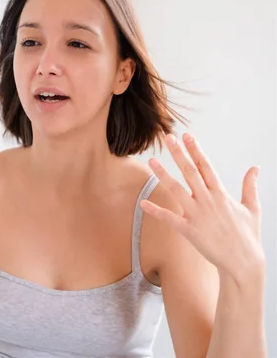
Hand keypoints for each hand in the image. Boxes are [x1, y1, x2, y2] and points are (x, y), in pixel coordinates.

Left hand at [140, 133, 263, 282]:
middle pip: (190, 172)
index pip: (206, 166)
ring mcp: (197, 215)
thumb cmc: (247, 236)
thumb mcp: (252, 208)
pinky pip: (169, 218)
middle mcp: (208, 201)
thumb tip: (255, 168)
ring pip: (176, 190)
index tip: (187, 135)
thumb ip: (250, 186)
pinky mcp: (189, 230)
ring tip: (152, 161)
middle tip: (167, 137)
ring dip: (163, 174)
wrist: (243, 262)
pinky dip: (155, 210)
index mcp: (222, 194)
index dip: (195, 149)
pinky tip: (143, 203)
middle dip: (178, 153)